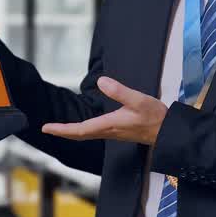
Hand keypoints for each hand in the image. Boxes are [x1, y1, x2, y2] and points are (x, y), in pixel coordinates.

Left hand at [42, 76, 168, 145]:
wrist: (169, 131)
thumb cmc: (155, 117)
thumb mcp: (138, 100)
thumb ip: (120, 91)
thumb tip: (102, 82)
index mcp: (109, 124)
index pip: (79, 130)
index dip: (61, 129)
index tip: (46, 128)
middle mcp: (108, 131)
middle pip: (80, 135)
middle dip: (62, 132)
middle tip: (47, 129)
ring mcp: (113, 132)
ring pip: (86, 134)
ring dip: (71, 132)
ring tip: (60, 127)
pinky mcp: (118, 131)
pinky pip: (94, 132)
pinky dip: (82, 130)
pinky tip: (83, 126)